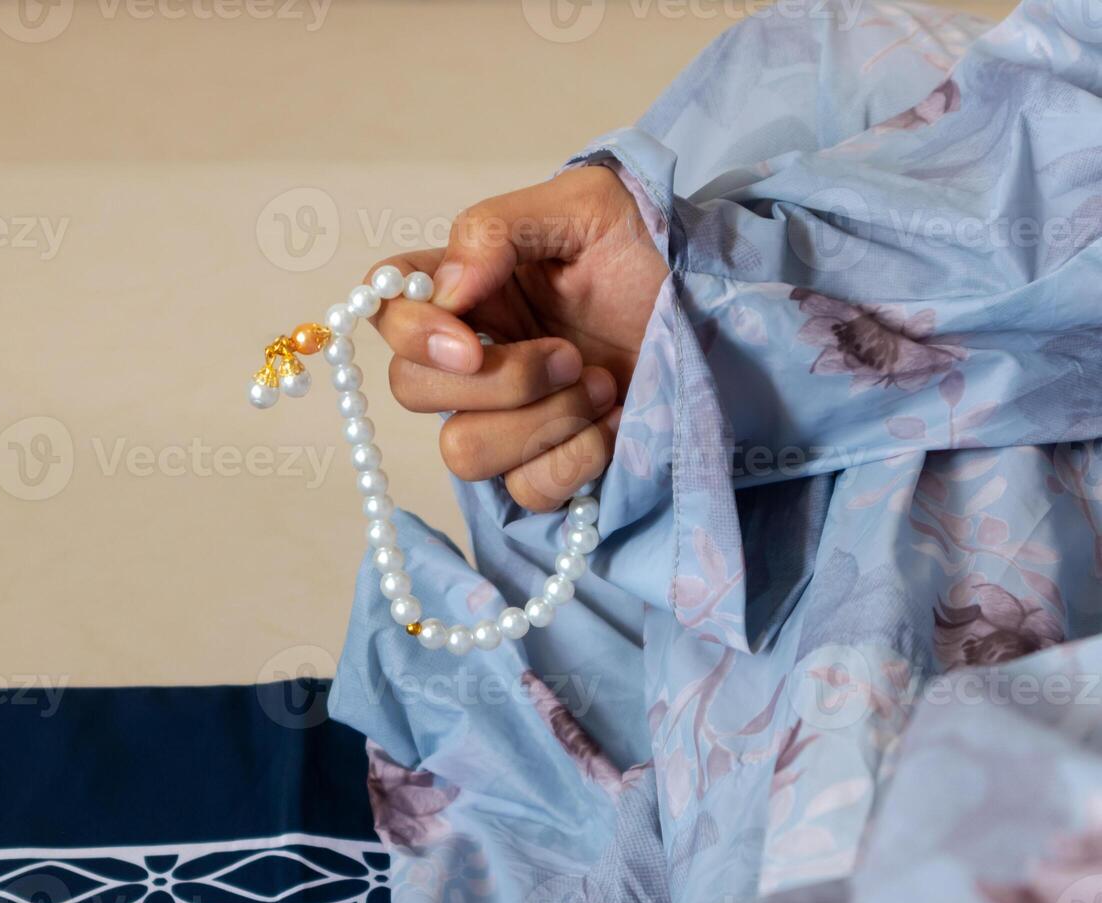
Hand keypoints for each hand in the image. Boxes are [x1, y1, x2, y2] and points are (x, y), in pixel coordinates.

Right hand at [367, 165, 667, 511]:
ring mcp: (505, 419)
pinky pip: (524, 492)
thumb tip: (447, 291)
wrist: (724, 311)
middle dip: (499, 381)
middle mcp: (473, 357)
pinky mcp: (545, 468)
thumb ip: (497, 229)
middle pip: (413, 391)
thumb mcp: (586, 206)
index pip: (383, 308)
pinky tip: (616, 426)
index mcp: (466, 289)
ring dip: (542, 422)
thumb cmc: (651, 250)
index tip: (470, 342)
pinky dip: (576, 460)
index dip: (410, 332)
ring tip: (601, 386)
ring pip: (462, 452)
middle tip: (570, 355)